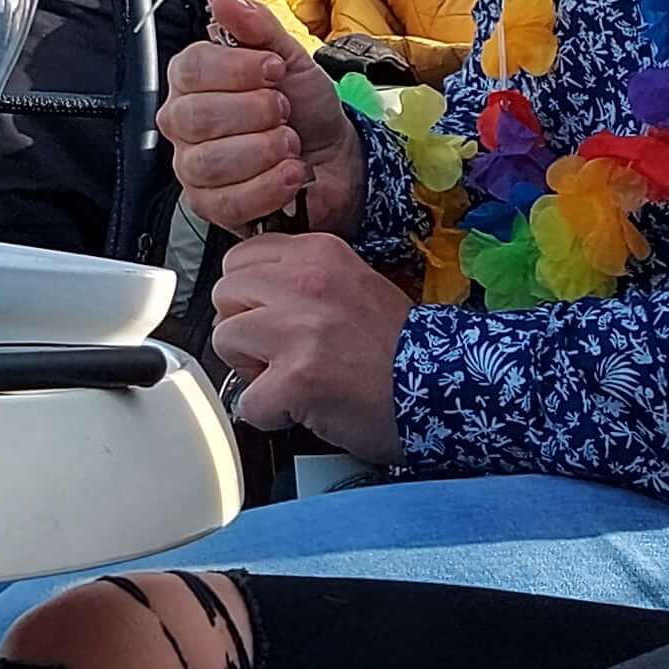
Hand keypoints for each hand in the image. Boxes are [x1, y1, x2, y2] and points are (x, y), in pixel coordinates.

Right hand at [159, 0, 360, 231]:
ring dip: (262, 150)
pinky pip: (226, 201)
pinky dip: (267, 186)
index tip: (274, 69)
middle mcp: (184, 123)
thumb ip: (258, 28)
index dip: (236, 69)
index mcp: (194, 80)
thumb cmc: (306, 108)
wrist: (336, 158)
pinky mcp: (210, 207)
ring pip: (208, 161)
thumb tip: (223, 2)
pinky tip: (290, 175)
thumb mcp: (290, 59)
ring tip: (290, 144)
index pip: (190, 69)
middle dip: (254, 112)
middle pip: (196, 116)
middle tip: (284, 110)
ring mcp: (193, 167)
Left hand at [208, 231, 408, 457]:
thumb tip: (252, 294)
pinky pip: (246, 400)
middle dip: (244, 327)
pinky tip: (302, 408)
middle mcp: (305, 282)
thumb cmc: (401, 346)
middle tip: (281, 351)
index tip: (272, 315)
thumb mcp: (353, 284)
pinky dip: (269, 414)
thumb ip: (302, 279)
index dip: (250, 294)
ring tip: (292, 378)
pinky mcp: (297, 378)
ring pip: (226, 340)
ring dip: (252, 369)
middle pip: (225, 294)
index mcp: (319, 254)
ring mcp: (299, 329)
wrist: (443, 388)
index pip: (241, 257)